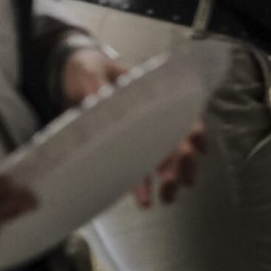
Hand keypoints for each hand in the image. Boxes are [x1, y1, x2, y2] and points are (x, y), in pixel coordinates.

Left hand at [59, 45, 206, 207]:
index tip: (199, 146)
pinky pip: (139, 171)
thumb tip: (99, 100)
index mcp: (152, 94)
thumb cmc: (89, 70)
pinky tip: (145, 200)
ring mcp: (141, 137)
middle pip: (178, 142)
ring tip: (168, 198)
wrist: (71, 82)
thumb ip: (96, 86)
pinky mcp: (125, 152)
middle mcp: (154, 118)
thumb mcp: (90, 71)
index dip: (195, 130)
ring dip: (170, 180)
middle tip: (180, 182)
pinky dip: (143, 186)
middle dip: (183, 164)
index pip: (183, 111)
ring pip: (165, 161)